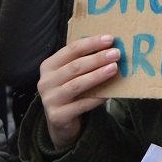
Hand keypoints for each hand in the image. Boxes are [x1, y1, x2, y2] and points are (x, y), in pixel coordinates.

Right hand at [37, 35, 119, 149]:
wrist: (60, 122)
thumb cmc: (70, 92)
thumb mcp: (71, 75)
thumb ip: (83, 62)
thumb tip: (110, 48)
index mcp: (48, 66)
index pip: (71, 50)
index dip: (91, 43)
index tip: (110, 39)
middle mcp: (46, 81)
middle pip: (74, 66)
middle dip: (97, 59)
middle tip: (116, 54)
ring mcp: (50, 99)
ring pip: (77, 84)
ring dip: (97, 75)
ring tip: (114, 69)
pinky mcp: (57, 115)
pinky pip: (81, 105)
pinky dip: (96, 98)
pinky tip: (109, 93)